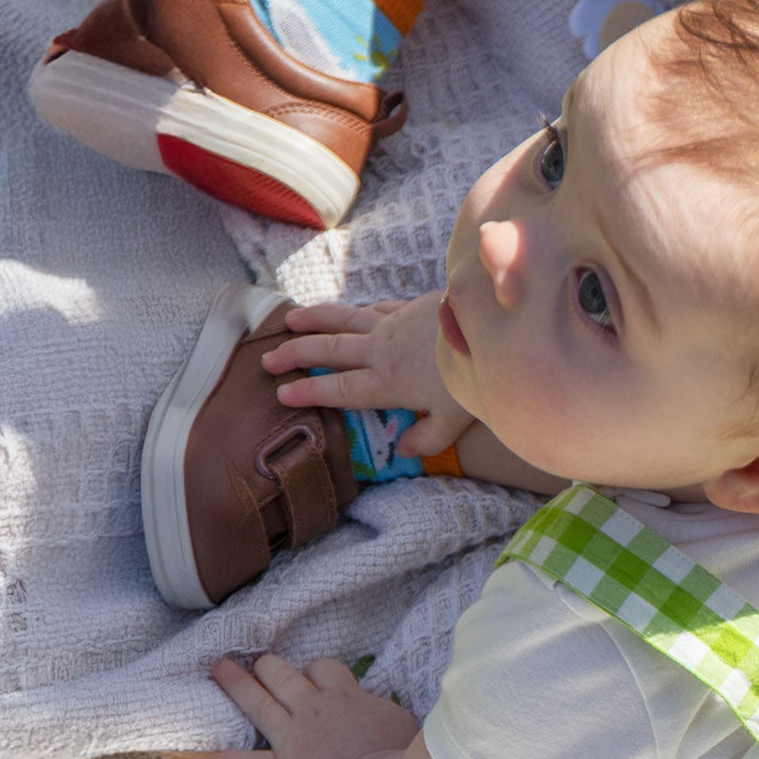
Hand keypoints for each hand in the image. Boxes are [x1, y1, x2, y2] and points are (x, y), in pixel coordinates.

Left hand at [170, 654, 418, 758]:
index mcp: (349, 699)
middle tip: (260, 664)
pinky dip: (214, 758)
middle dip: (269, 667)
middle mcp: (315, 711)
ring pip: (258, 700)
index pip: (325, 669)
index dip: (317, 672)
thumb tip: (400, 715)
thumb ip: (395, 718)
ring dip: (236, 682)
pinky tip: (190, 753)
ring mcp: (293, 740)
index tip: (316, 678)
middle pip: (283, 673)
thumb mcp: (412, 732)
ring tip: (219, 668)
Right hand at [261, 296, 474, 458]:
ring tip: (289, 321)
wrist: (489, 328)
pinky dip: (352, 311)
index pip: (339, 389)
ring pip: (343, 320)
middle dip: (296, 354)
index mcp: (386, 383)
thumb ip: (426, 439)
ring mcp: (392, 324)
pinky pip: (371, 309)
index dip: (309, 391)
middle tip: (268, 359)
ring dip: (314, 320)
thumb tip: (404, 451)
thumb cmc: (472, 380)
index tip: (282, 393)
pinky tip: (346, 312)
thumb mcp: (453, 422)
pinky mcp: (407, 307)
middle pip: (329, 350)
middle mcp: (380, 351)